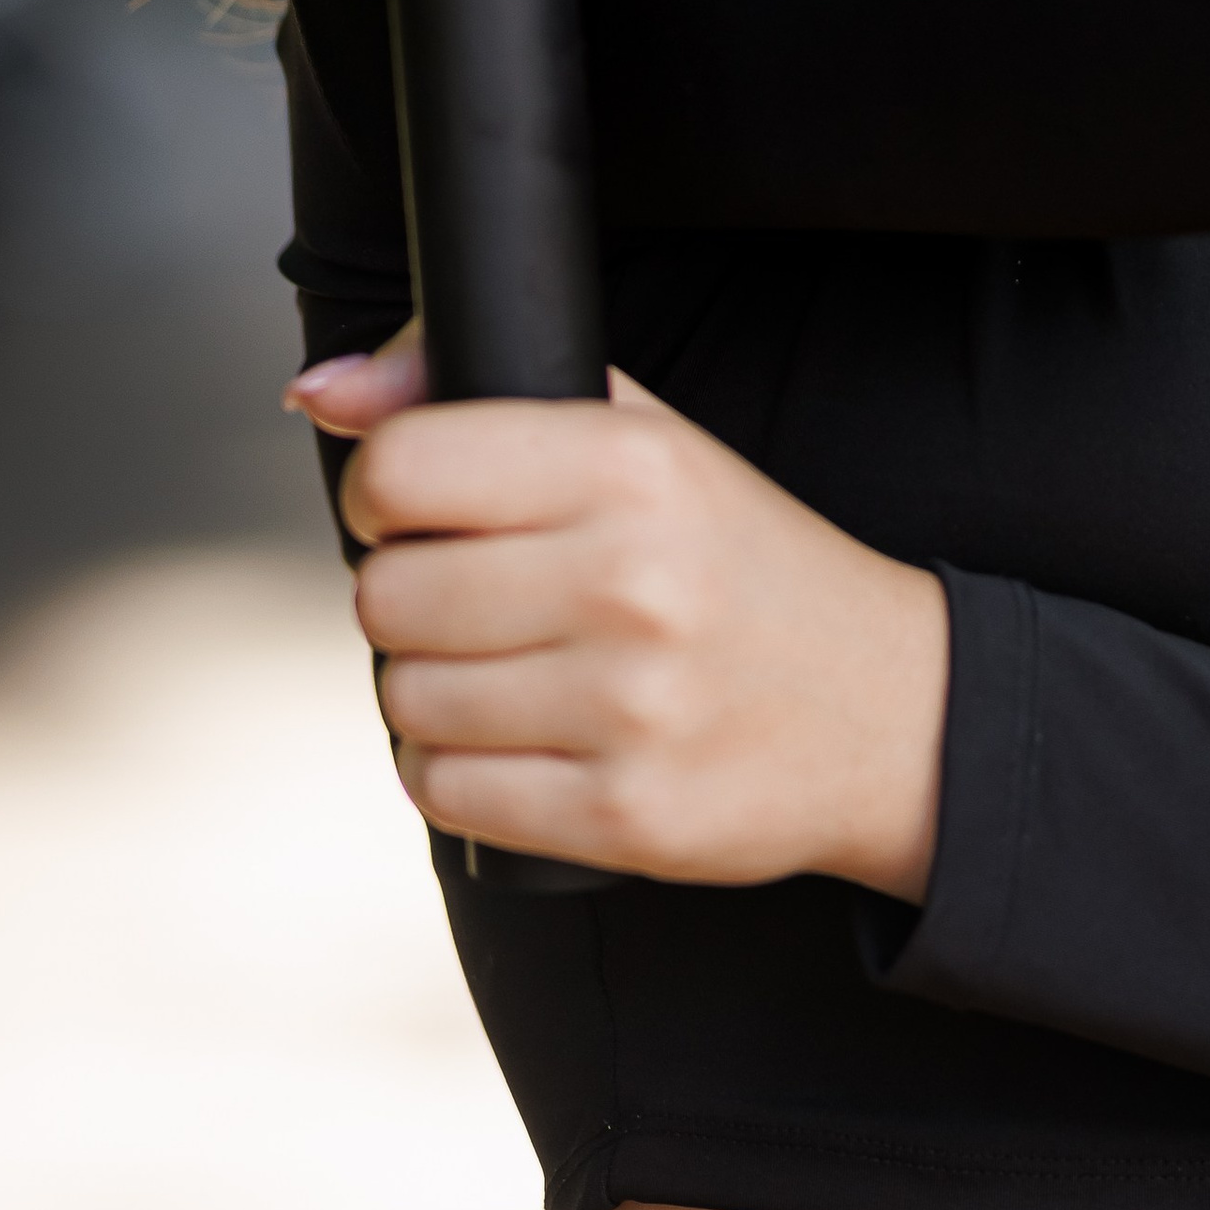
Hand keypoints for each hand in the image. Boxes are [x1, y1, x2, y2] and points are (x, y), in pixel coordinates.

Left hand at [308, 362, 948, 893]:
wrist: (889, 708)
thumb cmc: (741, 562)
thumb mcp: (648, 439)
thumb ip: (476, 390)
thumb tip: (320, 391)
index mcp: (635, 465)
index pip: (404, 467)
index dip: (384, 492)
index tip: (421, 510)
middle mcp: (632, 580)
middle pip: (388, 595)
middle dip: (409, 599)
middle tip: (474, 597)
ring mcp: (629, 708)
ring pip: (407, 700)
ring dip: (431, 690)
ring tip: (508, 670)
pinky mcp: (624, 818)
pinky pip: (448, 793)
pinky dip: (459, 770)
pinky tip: (522, 738)